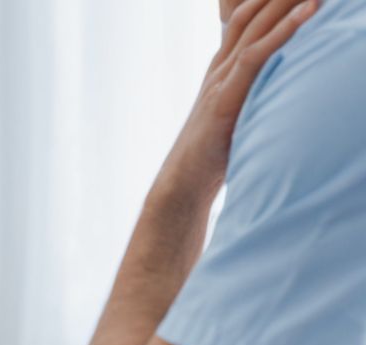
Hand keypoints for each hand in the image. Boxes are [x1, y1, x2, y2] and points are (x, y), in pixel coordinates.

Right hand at [161, 0, 316, 199]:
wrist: (183, 181)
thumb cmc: (211, 152)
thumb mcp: (232, 112)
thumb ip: (248, 92)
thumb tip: (275, 84)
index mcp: (220, 69)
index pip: (243, 17)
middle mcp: (219, 68)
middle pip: (248, 12)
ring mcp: (219, 81)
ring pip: (253, 26)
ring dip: (285, 0)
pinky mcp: (224, 99)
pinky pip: (255, 56)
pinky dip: (283, 31)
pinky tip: (307, 12)